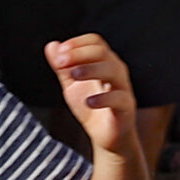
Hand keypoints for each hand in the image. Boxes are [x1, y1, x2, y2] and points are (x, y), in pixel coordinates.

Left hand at [47, 33, 138, 155]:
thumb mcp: (72, 86)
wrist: (106, 137)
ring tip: (73, 75)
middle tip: (60, 62)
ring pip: (113, 70)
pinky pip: (119, 98)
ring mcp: (123, 88)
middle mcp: (116, 70)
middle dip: (79, 54)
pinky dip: (104, 98)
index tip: (60, 52)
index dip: (78, 43)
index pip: (95, 41)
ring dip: (91, 69)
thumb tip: (52, 45)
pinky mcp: (127, 107)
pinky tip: (89, 101)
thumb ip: (62, 67)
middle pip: (102, 52)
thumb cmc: (92, 107)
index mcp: (104, 61)